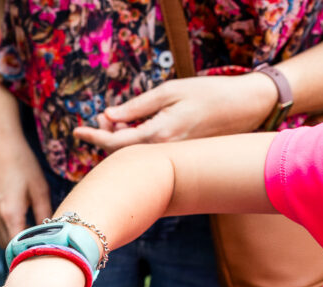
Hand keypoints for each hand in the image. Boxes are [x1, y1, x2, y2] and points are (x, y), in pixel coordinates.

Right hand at [0, 134, 51, 245]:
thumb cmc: (23, 163)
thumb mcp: (40, 189)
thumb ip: (45, 215)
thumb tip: (53, 234)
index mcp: (9, 215)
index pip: (18, 247)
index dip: (31, 252)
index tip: (43, 252)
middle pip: (7, 246)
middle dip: (22, 249)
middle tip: (40, 246)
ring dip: (13, 240)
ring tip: (31, 235)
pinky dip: (6, 230)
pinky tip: (20, 222)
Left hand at [72, 73, 277, 151]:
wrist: (246, 108)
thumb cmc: (208, 94)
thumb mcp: (169, 91)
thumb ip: (137, 106)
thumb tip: (109, 116)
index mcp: (159, 135)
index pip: (115, 142)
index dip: (93, 136)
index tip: (76, 131)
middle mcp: (164, 152)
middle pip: (121, 154)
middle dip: (105, 137)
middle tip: (100, 119)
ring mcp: (173, 158)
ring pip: (135, 157)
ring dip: (119, 141)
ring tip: (115, 119)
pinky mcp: (179, 159)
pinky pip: (149, 157)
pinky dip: (135, 145)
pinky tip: (132, 129)